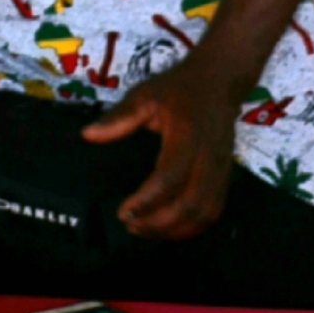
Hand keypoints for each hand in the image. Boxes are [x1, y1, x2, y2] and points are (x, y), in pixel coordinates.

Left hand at [81, 54, 243, 240]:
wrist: (220, 81)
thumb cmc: (177, 89)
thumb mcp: (145, 95)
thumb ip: (119, 118)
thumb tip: (87, 135)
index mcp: (188, 136)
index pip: (169, 177)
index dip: (147, 200)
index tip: (123, 211)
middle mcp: (210, 157)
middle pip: (191, 203)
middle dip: (159, 223)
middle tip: (130, 226)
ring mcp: (222, 168)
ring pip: (206, 213)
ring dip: (176, 230)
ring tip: (145, 231)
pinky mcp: (226, 177)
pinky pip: (214, 211)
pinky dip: (192, 227)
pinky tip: (168, 229)